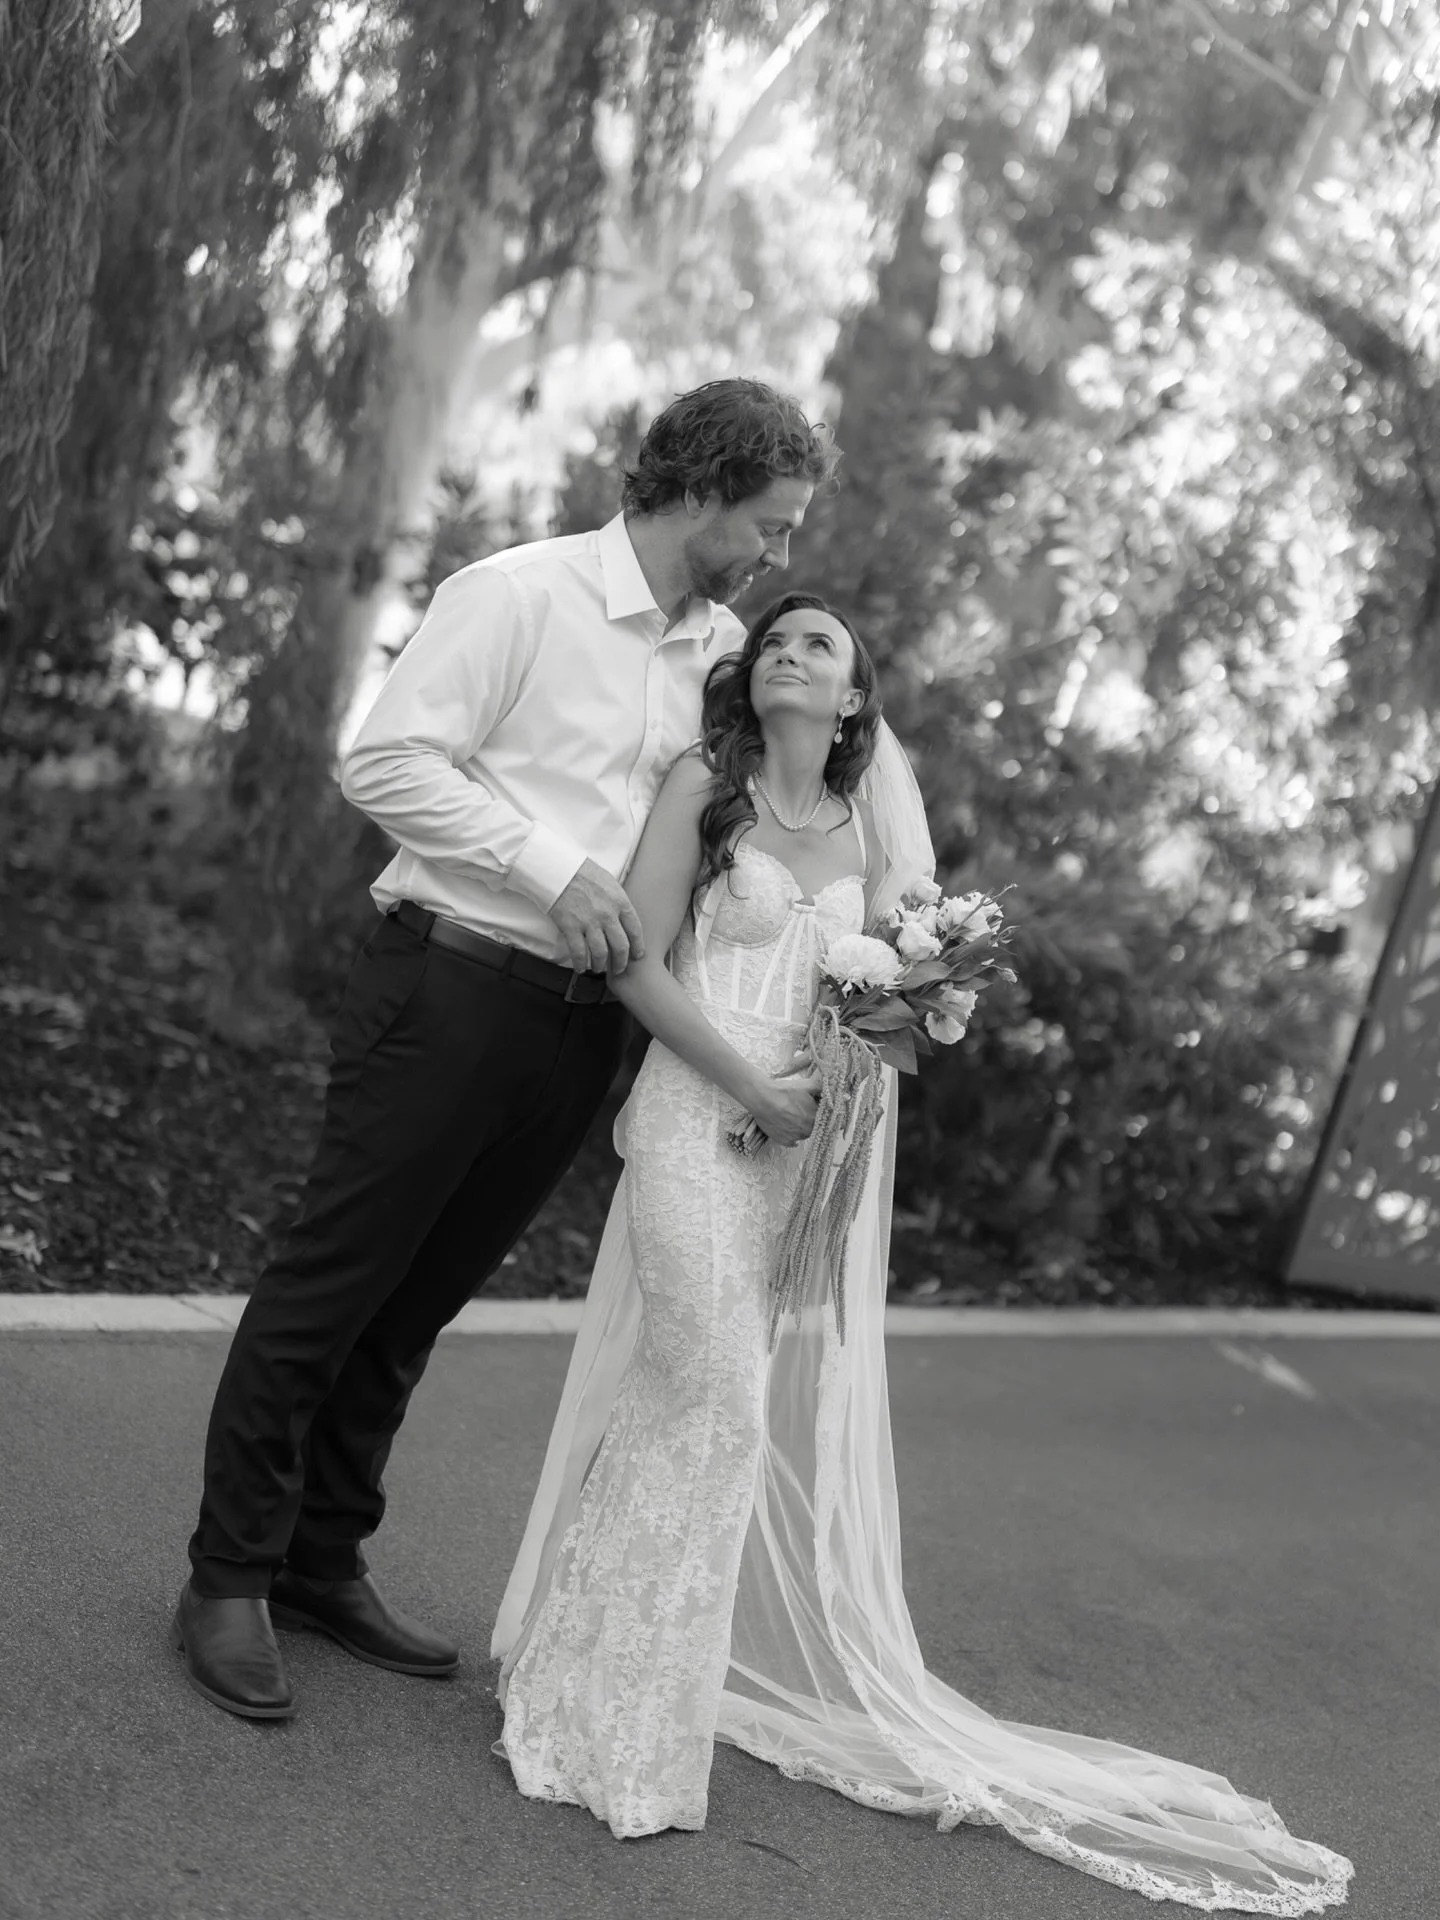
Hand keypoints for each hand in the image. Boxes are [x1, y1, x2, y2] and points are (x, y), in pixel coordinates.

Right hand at [550, 860, 645, 974]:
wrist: (558, 868)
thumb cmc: (582, 871)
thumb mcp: (609, 882)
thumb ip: (617, 900)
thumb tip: (621, 914)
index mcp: (620, 902)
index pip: (635, 930)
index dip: (638, 946)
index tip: (637, 955)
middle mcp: (608, 915)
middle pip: (621, 946)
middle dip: (621, 962)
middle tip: (619, 968)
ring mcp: (589, 922)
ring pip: (601, 954)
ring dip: (601, 965)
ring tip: (599, 968)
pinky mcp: (571, 928)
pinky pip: (579, 953)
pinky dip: (581, 964)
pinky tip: (580, 968)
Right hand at [745, 1067, 821, 1147]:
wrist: (762, 1099)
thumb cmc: (783, 1092)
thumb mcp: (806, 1085)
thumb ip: (820, 1089)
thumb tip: (831, 1090)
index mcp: (816, 1117)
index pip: (826, 1120)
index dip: (822, 1114)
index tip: (817, 1109)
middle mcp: (808, 1130)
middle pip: (815, 1127)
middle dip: (811, 1120)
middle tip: (803, 1111)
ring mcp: (796, 1137)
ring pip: (804, 1134)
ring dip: (802, 1127)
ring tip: (792, 1116)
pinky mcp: (784, 1141)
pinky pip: (793, 1141)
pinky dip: (792, 1135)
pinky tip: (788, 1126)